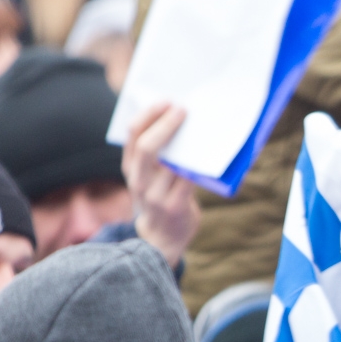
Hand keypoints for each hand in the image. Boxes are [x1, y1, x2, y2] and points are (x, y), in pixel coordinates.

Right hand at [124, 103, 198, 267]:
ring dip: (187, 143)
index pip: (132, 134)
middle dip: (165, 125)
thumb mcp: (148, 176)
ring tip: (202, 127)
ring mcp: (155, 195)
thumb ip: (156, 155)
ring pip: (171, 164)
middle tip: (183, 109)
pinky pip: (188, 181)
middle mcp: (138, 180)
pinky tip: (210, 154)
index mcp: (130, 167)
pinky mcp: (175, 207)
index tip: (166, 101)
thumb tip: (178, 120)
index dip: (148, 115)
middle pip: (147, 147)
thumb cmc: (159, 197)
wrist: (161, 240)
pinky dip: (199, 167)